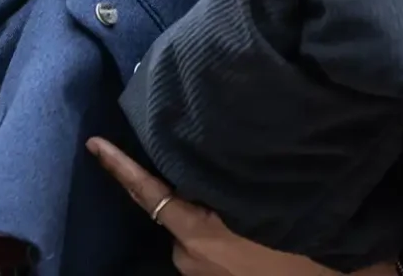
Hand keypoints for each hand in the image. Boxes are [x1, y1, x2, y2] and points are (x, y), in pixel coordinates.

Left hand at [86, 138, 394, 275]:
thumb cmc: (307, 244)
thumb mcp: (264, 204)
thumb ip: (224, 184)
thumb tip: (204, 167)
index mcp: (198, 235)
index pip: (148, 193)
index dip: (120, 168)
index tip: (95, 145)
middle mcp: (190, 259)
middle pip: (176, 215)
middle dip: (191, 198)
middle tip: (227, 188)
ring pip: (195, 237)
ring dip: (211, 222)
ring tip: (252, 218)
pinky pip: (210, 255)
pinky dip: (221, 242)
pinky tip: (254, 240)